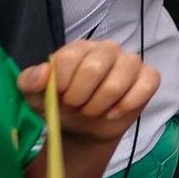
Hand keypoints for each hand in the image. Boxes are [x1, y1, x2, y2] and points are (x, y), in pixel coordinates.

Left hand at [18, 40, 158, 145]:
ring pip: (119, 81)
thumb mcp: (35, 97)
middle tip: (76, 106)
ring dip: (101, 104)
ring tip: (93, 111)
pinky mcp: (148, 77)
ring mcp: (130, 62)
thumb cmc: (61, 106)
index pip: (69, 57)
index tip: (59, 97)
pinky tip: (113, 113)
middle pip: (95, 67)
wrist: (82, 129)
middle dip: (80, 97)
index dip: (62, 83)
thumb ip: (30, 82)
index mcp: (79, 48)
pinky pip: (147, 85)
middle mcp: (107, 49)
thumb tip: (45, 72)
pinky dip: (128, 104)